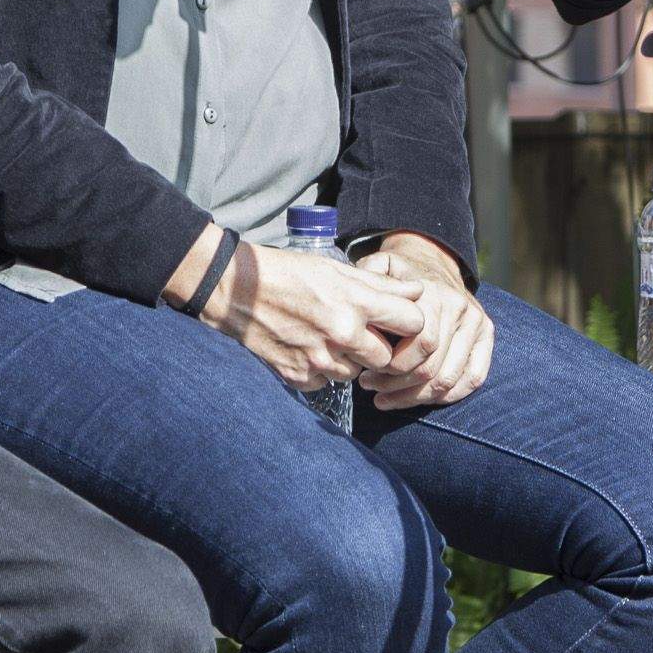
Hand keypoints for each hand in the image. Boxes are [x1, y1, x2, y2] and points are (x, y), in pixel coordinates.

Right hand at [202, 236, 426, 391]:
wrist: (235, 291)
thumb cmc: (287, 274)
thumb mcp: (336, 269)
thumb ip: (381, 284)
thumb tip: (417, 291)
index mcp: (357, 302)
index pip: (413, 322)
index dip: (409, 323)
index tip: (399, 323)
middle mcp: (343, 334)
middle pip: (388, 358)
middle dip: (379, 349)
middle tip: (361, 334)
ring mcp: (320, 360)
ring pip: (355, 374)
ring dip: (349, 361)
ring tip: (327, 338)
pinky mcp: (299, 377)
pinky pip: (325, 383)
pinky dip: (320, 371)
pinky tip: (306, 349)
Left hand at [356, 234, 494, 409]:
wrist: (432, 261)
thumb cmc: (398, 275)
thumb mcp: (379, 269)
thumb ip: (367, 283)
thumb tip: (360, 310)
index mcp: (433, 294)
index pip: (421, 344)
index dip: (392, 368)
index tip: (367, 373)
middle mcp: (459, 308)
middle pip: (432, 368)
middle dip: (398, 387)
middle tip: (371, 389)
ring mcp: (476, 322)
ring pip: (449, 379)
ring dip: (416, 397)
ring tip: (388, 398)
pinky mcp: (486, 335)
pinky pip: (473, 377)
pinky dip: (447, 396)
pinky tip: (421, 398)